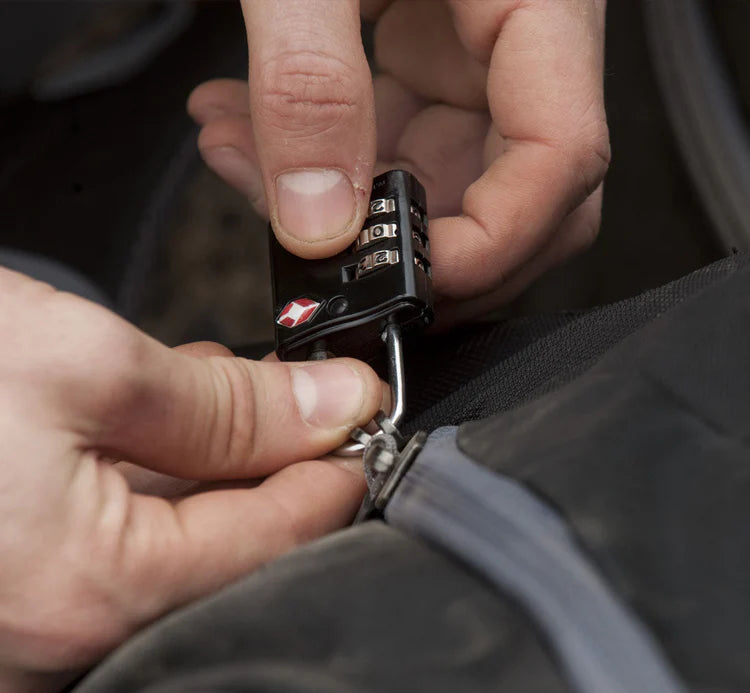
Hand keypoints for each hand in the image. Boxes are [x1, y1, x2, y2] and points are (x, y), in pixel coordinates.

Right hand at [0, 269, 380, 692]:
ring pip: (164, 546)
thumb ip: (222, 405)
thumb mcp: (80, 363)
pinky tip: (153, 428)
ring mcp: (18, 628)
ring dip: (208, 469)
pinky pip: (103, 547)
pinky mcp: (1, 594)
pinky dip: (144, 486)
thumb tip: (329, 408)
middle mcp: (49, 637)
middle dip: (269, 465)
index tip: (360, 427)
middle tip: (298, 399)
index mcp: (84, 591)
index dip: (331, 474)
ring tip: (226, 398)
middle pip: (222, 547)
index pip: (271, 538)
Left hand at [188, 0, 608, 323]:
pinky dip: (326, 164)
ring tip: (244, 164)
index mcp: (538, 0)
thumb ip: (309, 83)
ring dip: (345, 209)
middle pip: (516, 199)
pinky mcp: (424, 67)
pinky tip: (252, 138)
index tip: (411, 280)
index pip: (563, 160)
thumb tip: (316, 219)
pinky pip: (394, 149)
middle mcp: (520, 46)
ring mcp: (472, 62)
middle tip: (324, 254)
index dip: (496, 242)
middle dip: (417, 247)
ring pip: (441, 188)